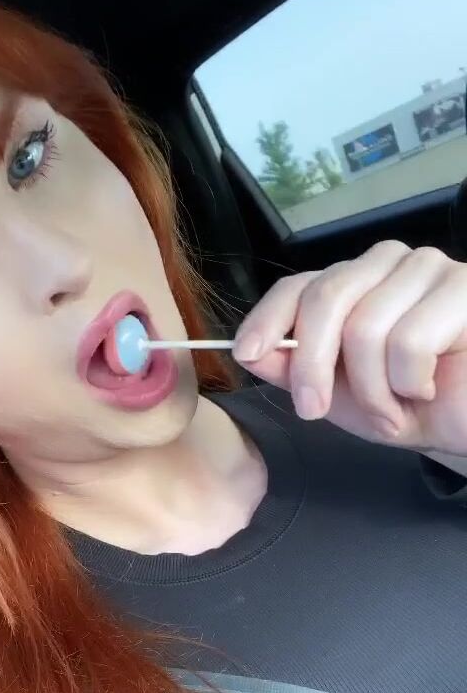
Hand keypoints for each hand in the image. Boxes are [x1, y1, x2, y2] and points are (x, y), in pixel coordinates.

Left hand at [232, 240, 466, 454]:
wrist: (464, 427)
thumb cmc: (410, 407)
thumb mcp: (341, 397)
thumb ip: (294, 372)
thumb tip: (249, 353)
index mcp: (356, 282)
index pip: (301, 285)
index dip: (268, 318)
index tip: (246, 354)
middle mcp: (390, 264)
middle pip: (326, 298)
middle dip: (311, 365)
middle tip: (314, 410)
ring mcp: (430, 270)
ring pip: (366, 328)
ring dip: (372, 391)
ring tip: (392, 411)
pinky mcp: (465, 289)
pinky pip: (409, 342)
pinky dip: (409, 384)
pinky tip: (428, 391)